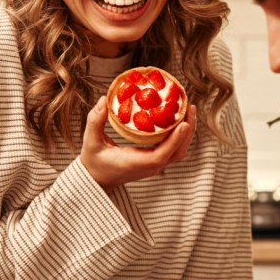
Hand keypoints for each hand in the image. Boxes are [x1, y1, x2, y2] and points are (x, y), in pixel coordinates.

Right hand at [80, 97, 195, 190]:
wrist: (97, 179)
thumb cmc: (94, 162)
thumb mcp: (90, 141)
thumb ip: (95, 121)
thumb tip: (103, 100)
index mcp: (137, 164)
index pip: (161, 155)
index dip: (175, 140)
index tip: (183, 123)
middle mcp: (150, 166)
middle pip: (177, 152)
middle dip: (187, 130)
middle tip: (189, 106)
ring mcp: (155, 165)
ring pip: (178, 150)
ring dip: (186, 131)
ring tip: (188, 109)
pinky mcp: (155, 161)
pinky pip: (173, 148)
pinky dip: (180, 134)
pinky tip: (179, 117)